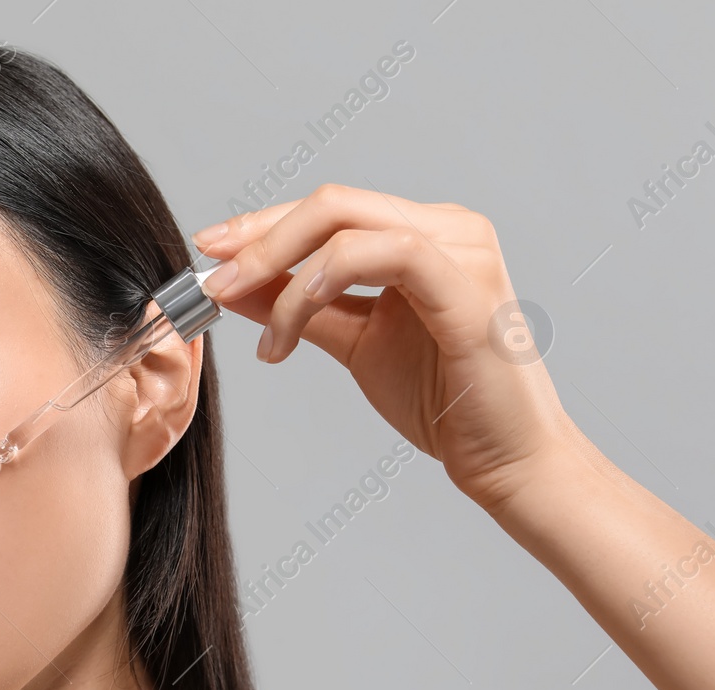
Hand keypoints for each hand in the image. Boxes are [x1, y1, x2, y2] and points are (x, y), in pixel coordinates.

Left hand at [194, 183, 580, 512]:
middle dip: (259, 240)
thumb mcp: (352, 343)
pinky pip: (389, 255)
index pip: (329, 210)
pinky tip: (291, 323)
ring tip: (255, 325)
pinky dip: (324, 280)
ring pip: (349, 224)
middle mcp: (449, 228)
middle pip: (332, 204)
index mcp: (424, 234)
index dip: (261, 227)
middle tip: (213, 280)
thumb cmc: (442, 400)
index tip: (208, 254)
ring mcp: (464, 252)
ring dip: (282, 269)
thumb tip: (235, 284)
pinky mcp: (469, 288)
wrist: (505, 460)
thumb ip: (299, 308)